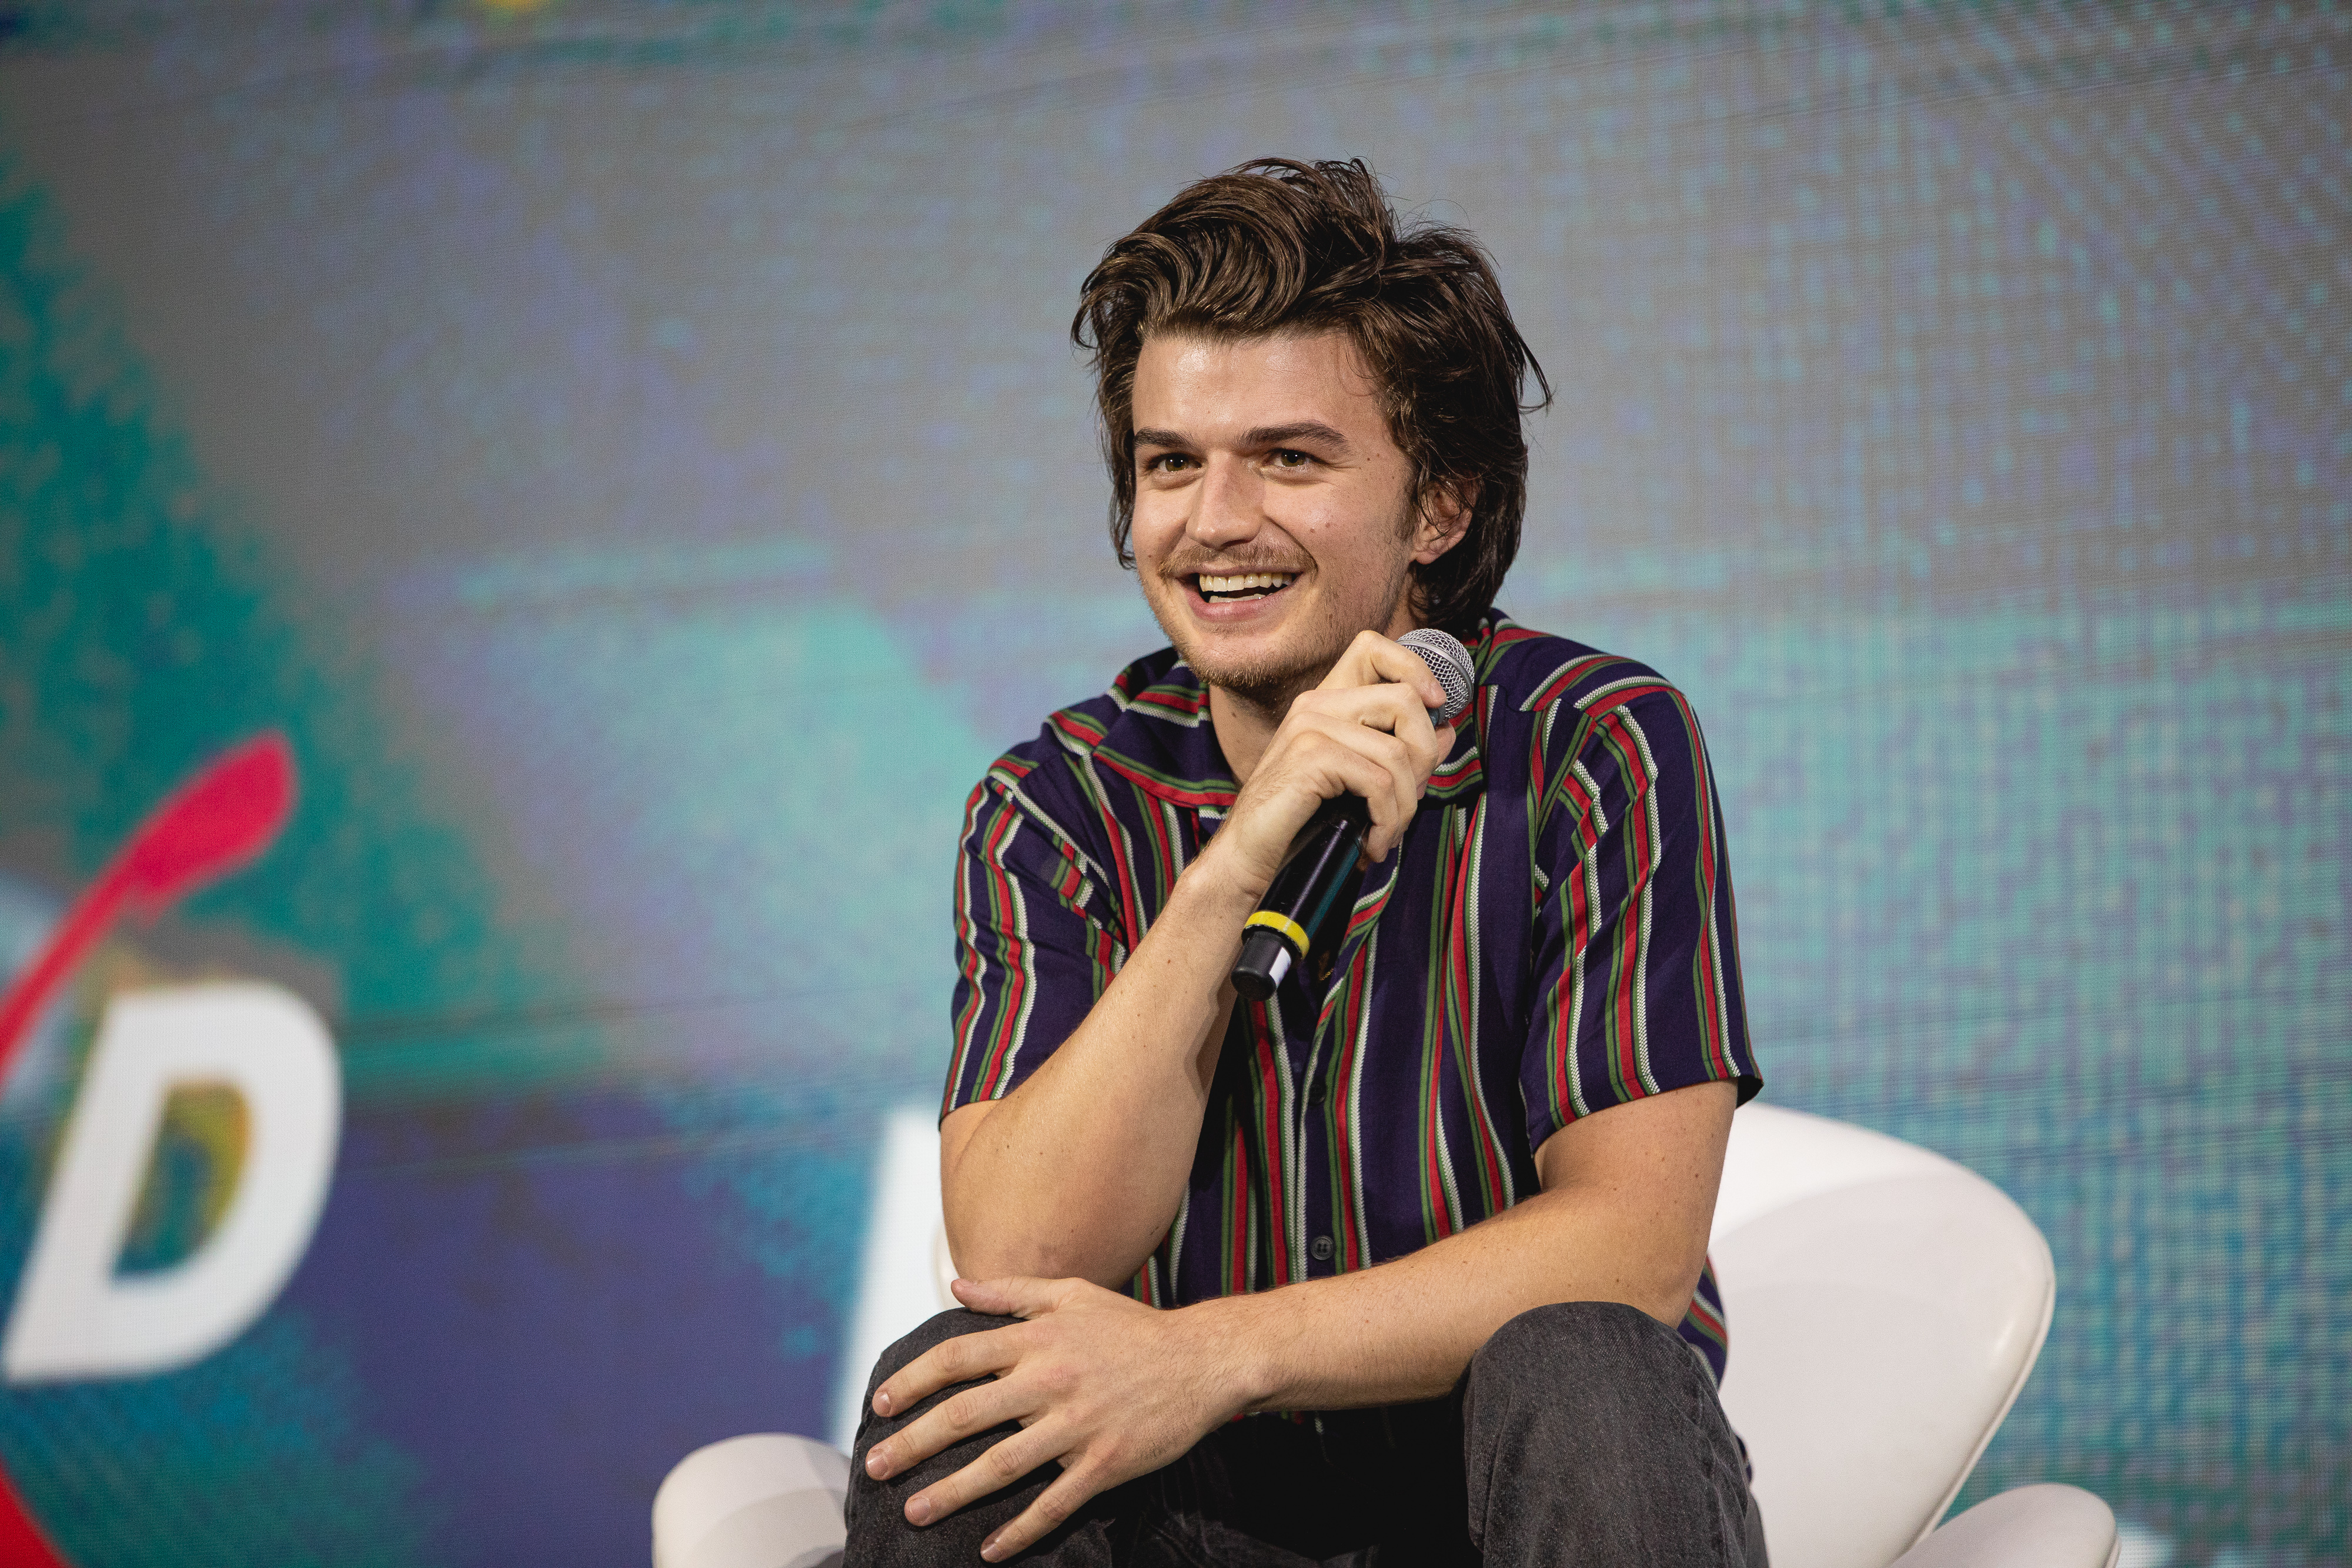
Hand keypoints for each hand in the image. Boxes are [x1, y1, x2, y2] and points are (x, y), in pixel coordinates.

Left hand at [863, 1276, 1245, 1560]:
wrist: (1203, 1361)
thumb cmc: (1132, 1327)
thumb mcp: (1072, 1294)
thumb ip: (1011, 1291)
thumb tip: (957, 1286)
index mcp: (1037, 1338)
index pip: (958, 1358)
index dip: (912, 1380)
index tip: (881, 1403)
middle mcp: (1050, 1381)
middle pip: (965, 1415)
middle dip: (914, 1443)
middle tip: (876, 1466)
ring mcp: (1077, 1426)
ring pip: (1001, 1466)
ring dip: (953, 1492)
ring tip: (914, 1512)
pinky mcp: (1105, 1464)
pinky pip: (1055, 1504)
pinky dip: (1020, 1530)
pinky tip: (989, 1547)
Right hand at [1207, 629, 1457, 893]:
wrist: (1248, 859)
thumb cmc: (1300, 824)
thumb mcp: (1357, 781)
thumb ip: (1399, 751)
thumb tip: (1447, 729)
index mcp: (1325, 703)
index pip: (1373, 648)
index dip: (1414, 668)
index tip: (1434, 706)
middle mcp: (1315, 705)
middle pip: (1405, 699)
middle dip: (1423, 758)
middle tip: (1406, 801)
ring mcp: (1310, 727)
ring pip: (1398, 753)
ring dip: (1404, 806)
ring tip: (1384, 834)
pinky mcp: (1309, 756)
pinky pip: (1379, 783)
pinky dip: (1386, 820)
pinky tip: (1371, 842)